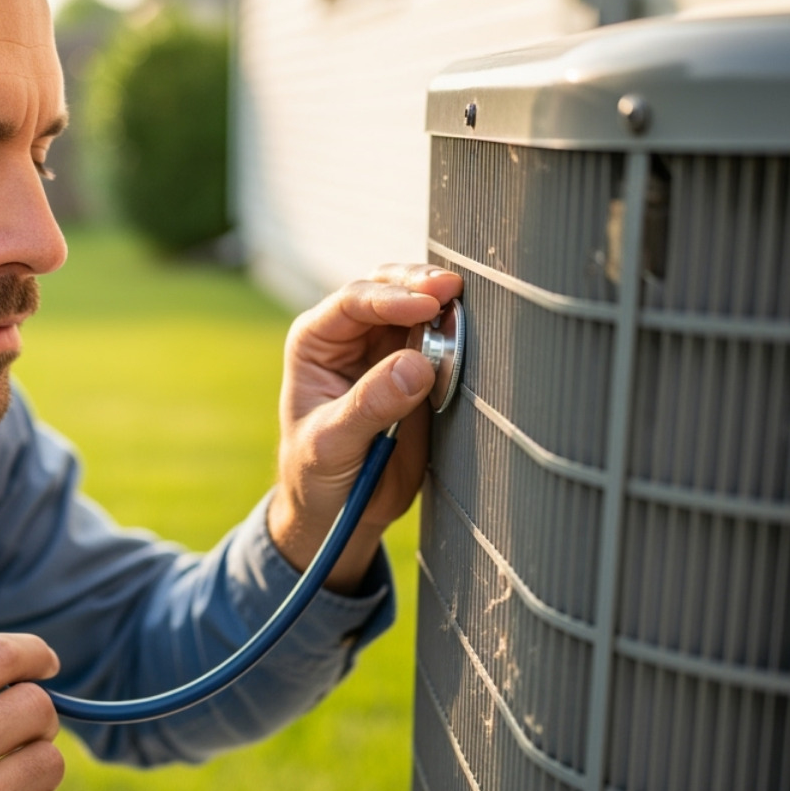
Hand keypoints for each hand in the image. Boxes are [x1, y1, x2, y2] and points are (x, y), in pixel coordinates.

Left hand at [268, 263, 462, 591]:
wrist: (341, 505)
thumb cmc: (317, 473)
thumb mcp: (332, 444)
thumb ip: (370, 405)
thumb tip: (417, 365)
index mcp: (316, 342)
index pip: (352, 303)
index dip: (390, 299)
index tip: (427, 306)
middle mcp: (351, 335)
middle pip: (387, 288)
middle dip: (420, 284)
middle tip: (453, 290)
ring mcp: (387, 347)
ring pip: (419, 306)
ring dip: (444, 304)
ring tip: (466, 309)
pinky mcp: (419, 367)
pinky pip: (442, 339)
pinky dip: (458, 333)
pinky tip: (473, 334)